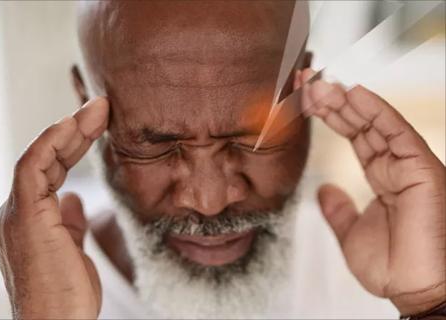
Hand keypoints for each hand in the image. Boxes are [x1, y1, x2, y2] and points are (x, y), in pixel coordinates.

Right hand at [0, 98, 108, 318]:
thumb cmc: (67, 296)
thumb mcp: (73, 251)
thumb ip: (70, 223)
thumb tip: (72, 198)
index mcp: (29, 218)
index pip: (51, 170)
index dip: (75, 145)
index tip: (100, 124)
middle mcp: (15, 211)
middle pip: (46, 159)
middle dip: (75, 130)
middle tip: (102, 107)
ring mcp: (15, 213)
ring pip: (38, 157)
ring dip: (69, 129)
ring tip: (98, 109)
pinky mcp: (23, 217)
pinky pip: (32, 168)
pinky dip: (51, 142)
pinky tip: (72, 126)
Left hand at [297, 69, 444, 314]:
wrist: (416, 291)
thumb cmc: (393, 267)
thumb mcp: (351, 234)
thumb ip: (338, 210)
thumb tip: (324, 191)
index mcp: (381, 177)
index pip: (353, 136)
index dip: (329, 116)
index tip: (304, 99)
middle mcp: (395, 166)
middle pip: (360, 124)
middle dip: (332, 101)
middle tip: (306, 82)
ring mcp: (409, 165)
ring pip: (375, 122)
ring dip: (346, 100)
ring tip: (320, 84)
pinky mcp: (421, 168)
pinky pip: (397, 132)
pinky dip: (376, 110)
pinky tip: (355, 93)